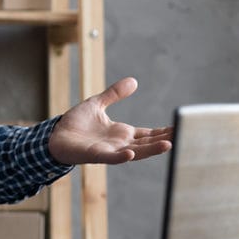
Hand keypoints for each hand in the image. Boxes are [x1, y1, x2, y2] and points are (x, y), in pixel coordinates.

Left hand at [49, 77, 172, 165]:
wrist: (54, 135)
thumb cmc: (75, 123)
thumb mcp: (97, 104)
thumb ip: (114, 94)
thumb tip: (133, 81)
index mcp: (122, 133)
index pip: (148, 133)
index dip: (163, 131)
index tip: (180, 127)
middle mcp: (119, 144)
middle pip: (147, 143)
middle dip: (165, 140)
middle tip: (184, 135)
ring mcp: (109, 151)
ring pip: (135, 152)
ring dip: (151, 149)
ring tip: (169, 145)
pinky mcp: (95, 155)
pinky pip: (111, 157)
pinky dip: (121, 156)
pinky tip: (130, 153)